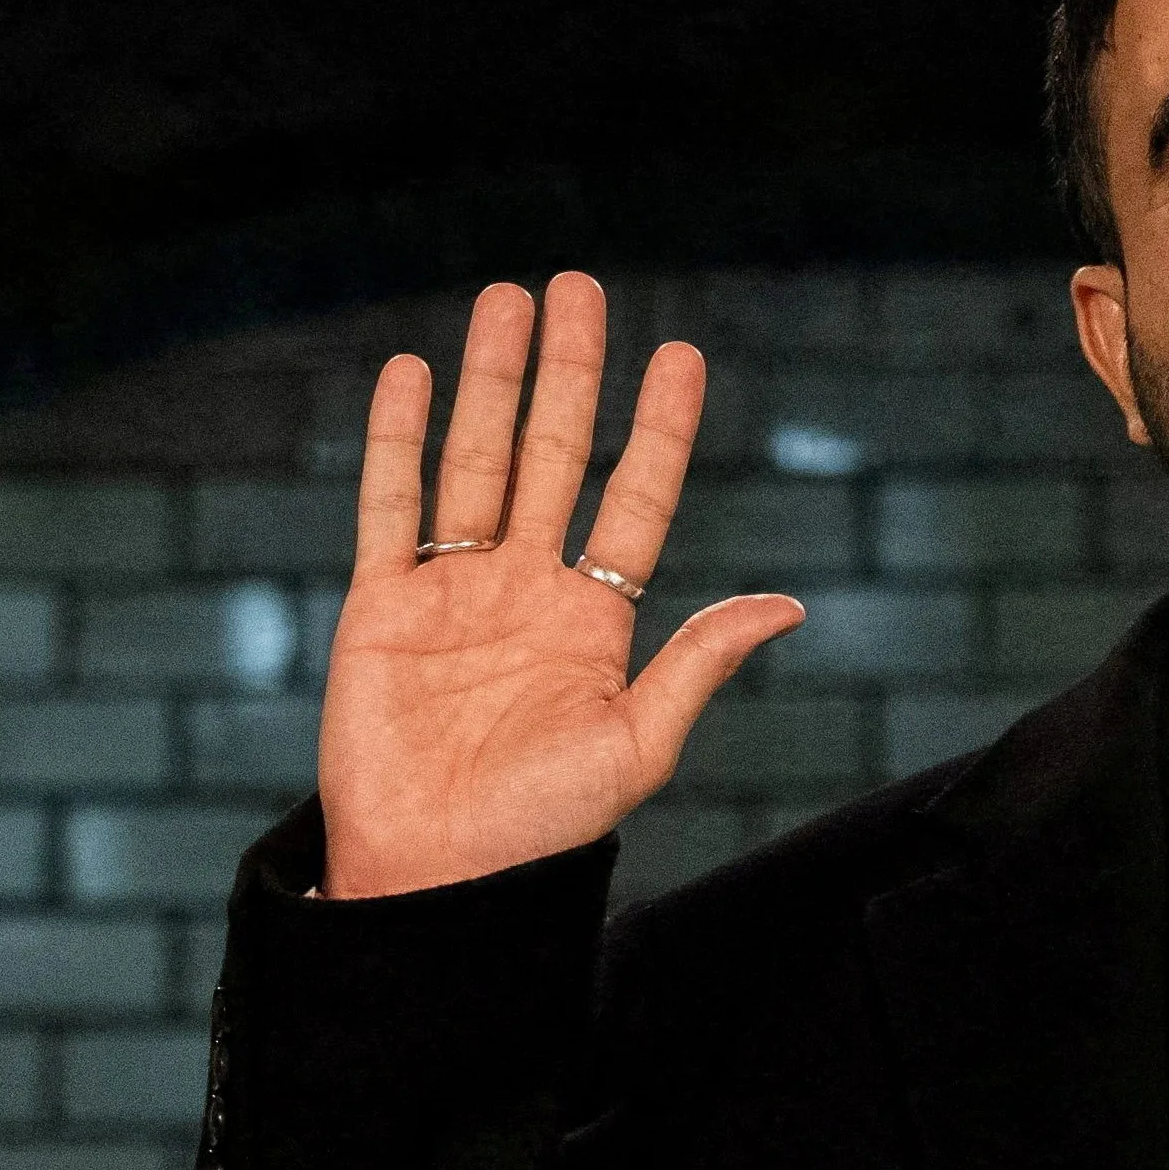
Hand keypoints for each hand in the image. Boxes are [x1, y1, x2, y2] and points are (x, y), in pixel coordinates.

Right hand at [321, 278, 810, 900]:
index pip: (635, 500)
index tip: (680, 354)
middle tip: (579, 288)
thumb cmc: (537, 835)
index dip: (658, 429)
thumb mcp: (636, 748)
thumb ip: (697, 664)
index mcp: (594, 623)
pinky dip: (397, 439)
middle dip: (569, 373)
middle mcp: (526, 593)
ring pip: (477, 461)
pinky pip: (389, 507)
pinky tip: (410, 373)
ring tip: (508, 301)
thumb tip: (787, 605)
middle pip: (553, 457)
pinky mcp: (381, 608)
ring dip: (492, 382)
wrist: (431, 881)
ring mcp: (452, 595)